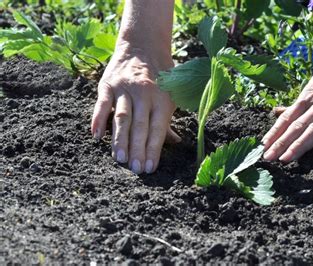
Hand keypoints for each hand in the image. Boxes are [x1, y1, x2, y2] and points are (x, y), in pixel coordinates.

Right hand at [90, 44, 180, 173]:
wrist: (143, 45)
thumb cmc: (161, 76)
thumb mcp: (171, 94)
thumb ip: (168, 119)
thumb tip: (173, 143)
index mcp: (162, 99)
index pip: (158, 128)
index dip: (154, 149)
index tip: (150, 168)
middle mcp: (144, 93)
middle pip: (139, 126)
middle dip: (138, 149)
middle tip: (135, 170)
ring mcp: (125, 88)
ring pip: (121, 117)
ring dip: (120, 139)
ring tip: (120, 159)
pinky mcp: (108, 84)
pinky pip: (101, 103)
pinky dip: (98, 119)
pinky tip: (96, 136)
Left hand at [262, 53, 312, 161]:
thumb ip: (298, 103)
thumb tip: (278, 112)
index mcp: (309, 97)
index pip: (288, 118)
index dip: (275, 132)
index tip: (263, 145)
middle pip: (297, 126)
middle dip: (281, 142)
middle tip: (268, 157)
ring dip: (299, 145)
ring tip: (287, 158)